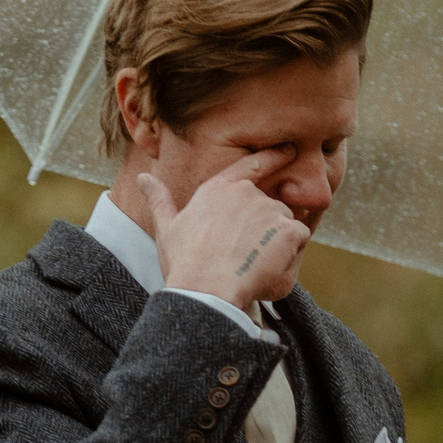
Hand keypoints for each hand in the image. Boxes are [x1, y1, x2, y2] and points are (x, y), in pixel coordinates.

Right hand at [139, 149, 307, 309]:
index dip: (273, 156)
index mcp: (219, 188)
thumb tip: (143, 177)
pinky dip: (291, 253)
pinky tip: (270, 267)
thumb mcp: (166, 228)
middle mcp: (247, 193)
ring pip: (286, 222)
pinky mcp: (288, 230)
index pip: (252, 165)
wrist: (205, 291)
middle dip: (265, 227)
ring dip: (278, 241)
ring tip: (254, 264)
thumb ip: (159, 199)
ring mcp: (270, 209)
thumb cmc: (184, 263)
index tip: (289, 150)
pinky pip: (300, 238)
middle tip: (245, 255)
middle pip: (270, 205)